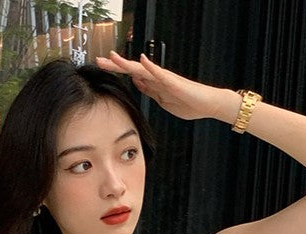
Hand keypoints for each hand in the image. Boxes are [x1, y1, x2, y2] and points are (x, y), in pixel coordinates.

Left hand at [95, 51, 229, 121]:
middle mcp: (157, 77)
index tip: (101, 67)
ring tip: (113, 58)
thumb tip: (137, 82)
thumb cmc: (187, 103)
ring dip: (127, 63)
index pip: (131, 74)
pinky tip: (141, 60)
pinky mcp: (173, 82)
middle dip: (115, 65)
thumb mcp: (162, 99)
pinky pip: (160, 74)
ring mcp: (165, 79)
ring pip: (142, 69)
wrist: (206, 104)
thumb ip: (150, 90)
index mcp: (153, 83)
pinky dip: (150, 67)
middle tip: (99, 60)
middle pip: (132, 69)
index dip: (115, 70)